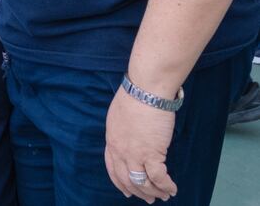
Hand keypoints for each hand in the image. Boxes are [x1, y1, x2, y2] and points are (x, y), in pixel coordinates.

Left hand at [105, 86, 176, 202]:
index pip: (112, 168)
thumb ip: (122, 131)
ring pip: (142, 183)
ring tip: (164, 195)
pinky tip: (172, 188)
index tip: (127, 191)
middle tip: (149, 199)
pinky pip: (158, 178)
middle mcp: (120, 150)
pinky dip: (166, 186)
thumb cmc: (135, 96)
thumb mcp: (119, 115)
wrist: (145, 90)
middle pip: (127, 179)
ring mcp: (134, 153)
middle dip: (139, 192)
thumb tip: (130, 138)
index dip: (120, 182)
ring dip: (154, 192)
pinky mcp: (151, 153)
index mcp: (112, 139)